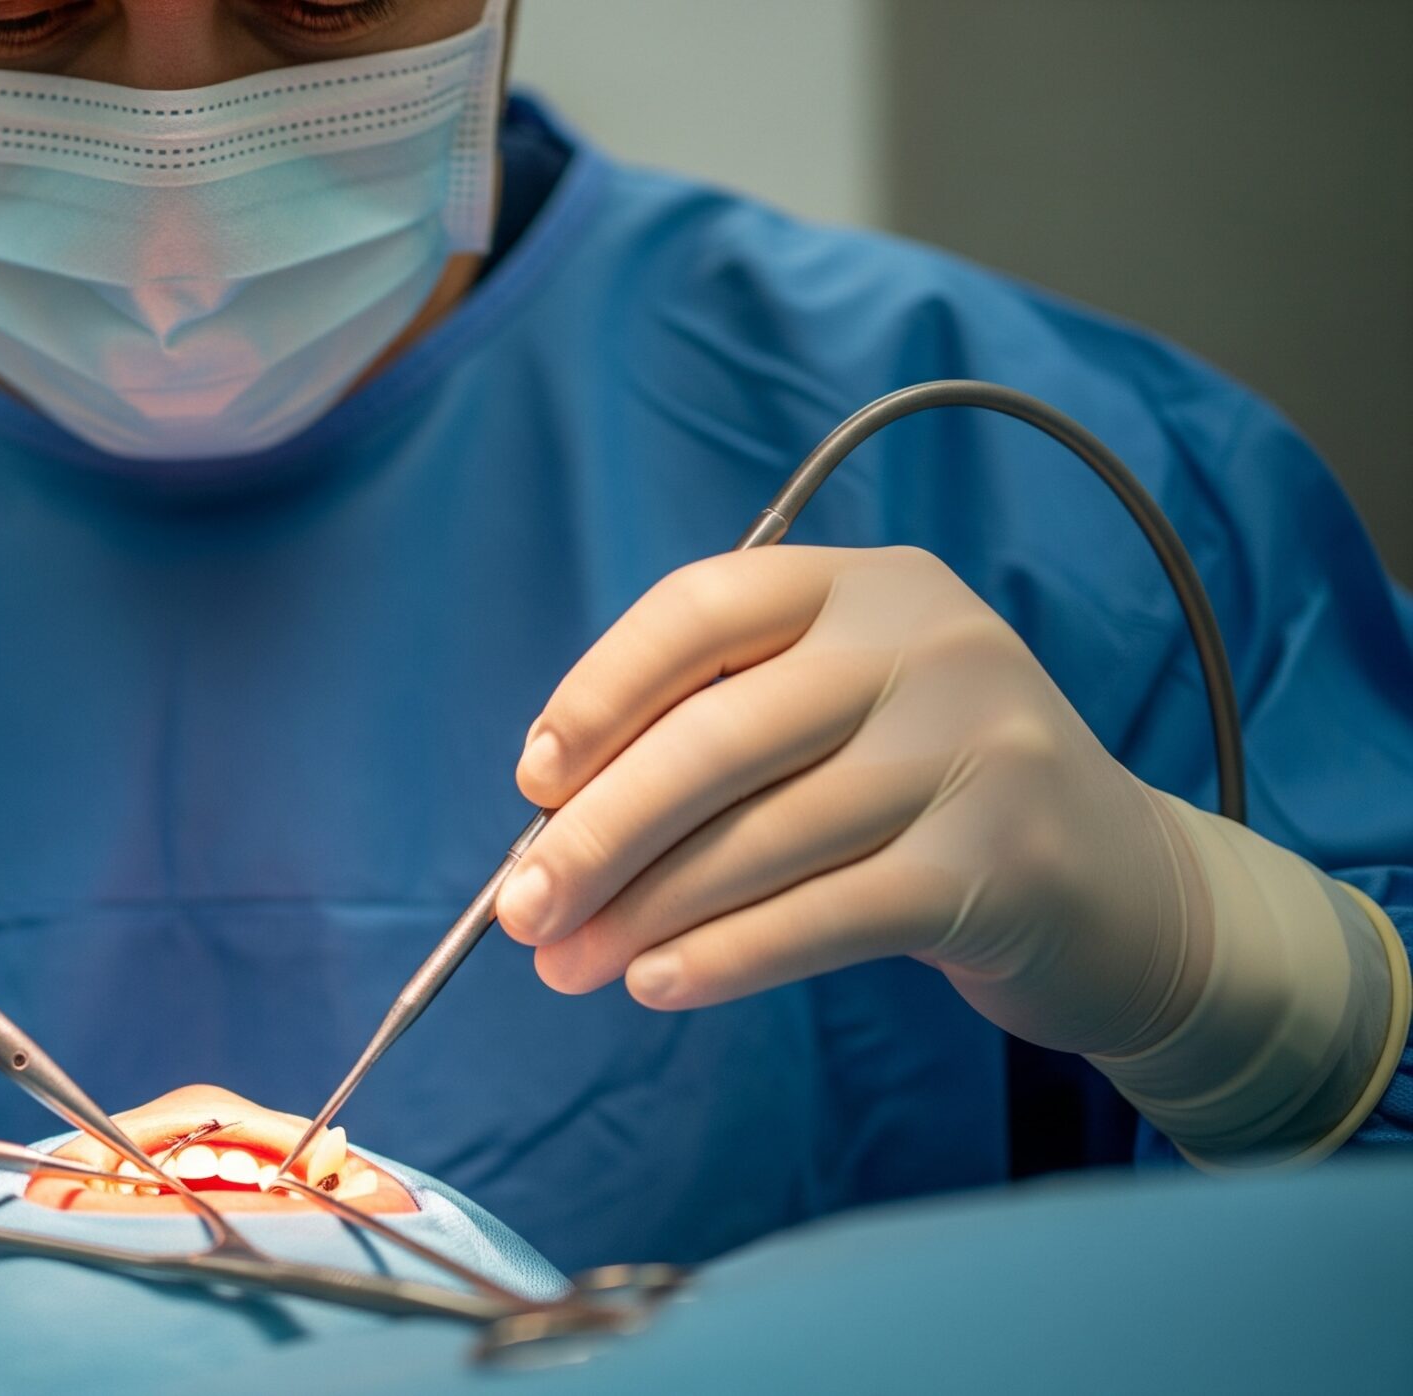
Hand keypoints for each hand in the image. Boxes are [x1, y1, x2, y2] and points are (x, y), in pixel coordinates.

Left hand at [495, 545, 1204, 1055]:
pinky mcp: (1002, 867)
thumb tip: (550, 829)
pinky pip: (824, 916)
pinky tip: (658, 982)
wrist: (1122, 886)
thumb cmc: (924, 796)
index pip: (703, 608)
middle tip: (521, 912)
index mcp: (868, 585)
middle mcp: (930, 647)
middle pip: (717, 737)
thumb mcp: (837, 718)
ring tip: (570, 965)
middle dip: (598, 834)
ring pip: (762, 838)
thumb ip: (714, 738)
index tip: (532, 781)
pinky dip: (725, 956)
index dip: (600, 691)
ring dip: (644, 912)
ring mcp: (978, 752)